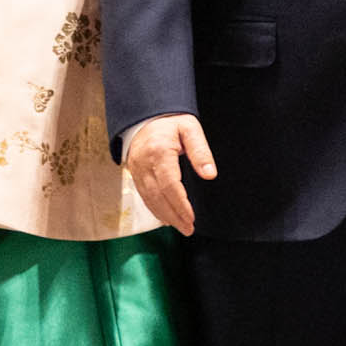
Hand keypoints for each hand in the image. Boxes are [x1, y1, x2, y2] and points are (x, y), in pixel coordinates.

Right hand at [127, 113, 215, 236]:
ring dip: (164, 215)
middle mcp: (144, 163)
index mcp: (159, 152)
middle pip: (158, 196)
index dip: (180, 204)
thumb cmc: (170, 121)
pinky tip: (165, 217)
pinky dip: (154, 208)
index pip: (169, 185)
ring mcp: (136, 170)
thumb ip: (200, 151)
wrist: (145, 115)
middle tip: (188, 229)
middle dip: (174, 215)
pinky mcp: (134, 173)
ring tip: (180, 227)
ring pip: (149, 198)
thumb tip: (210, 174)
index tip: (192, 217)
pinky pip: (143, 195)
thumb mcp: (190, 129)